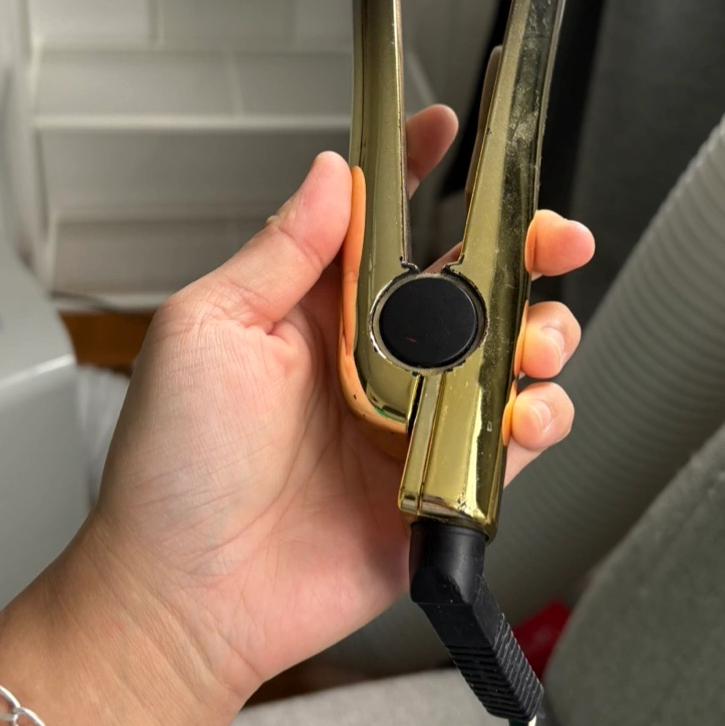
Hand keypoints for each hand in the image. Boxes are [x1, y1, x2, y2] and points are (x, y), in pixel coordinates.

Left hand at [79, 106, 592, 716]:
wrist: (188, 595)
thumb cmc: (174, 468)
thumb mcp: (209, 330)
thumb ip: (282, 251)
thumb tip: (330, 173)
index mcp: (317, 312)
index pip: (380, 223)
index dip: (417, 170)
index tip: (447, 130)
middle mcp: (374, 359)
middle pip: (468, 284)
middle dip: (522, 249)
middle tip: (551, 237)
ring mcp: (411, 422)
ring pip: (505, 356)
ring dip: (541, 333)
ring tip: (537, 339)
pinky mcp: (441, 486)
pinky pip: (511, 441)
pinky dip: (539, 419)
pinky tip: (526, 412)